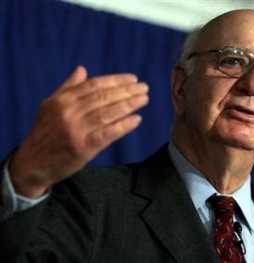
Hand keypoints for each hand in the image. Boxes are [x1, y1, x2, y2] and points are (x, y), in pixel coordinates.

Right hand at [9, 66, 148, 197]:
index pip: (94, 85)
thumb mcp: (50, 106)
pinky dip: (123, 126)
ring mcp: (76, 130)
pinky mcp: (83, 148)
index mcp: (62, 100)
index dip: (115, 81)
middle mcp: (69, 112)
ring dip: (129, 105)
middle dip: (126, 91)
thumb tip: (82, 69)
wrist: (32, 163)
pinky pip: (107, 134)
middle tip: (144, 88)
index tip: (133, 79)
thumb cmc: (45, 133)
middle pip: (103, 97)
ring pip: (107, 113)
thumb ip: (67, 87)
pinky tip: (137, 119)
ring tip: (144, 100)